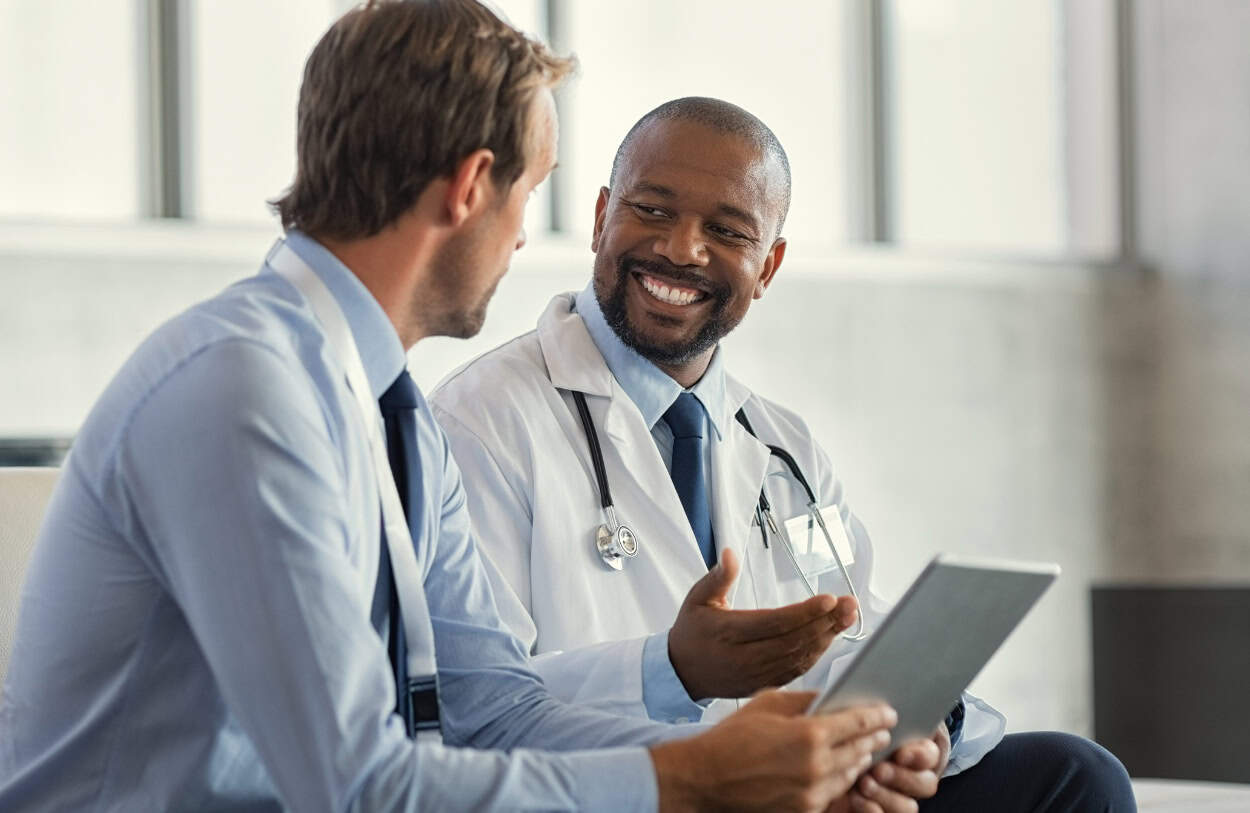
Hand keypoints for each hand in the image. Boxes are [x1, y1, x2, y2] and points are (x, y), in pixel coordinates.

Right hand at [650, 690, 896, 812]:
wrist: (706, 778)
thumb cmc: (732, 738)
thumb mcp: (768, 704)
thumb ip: (804, 700)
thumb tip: (830, 697)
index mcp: (809, 734)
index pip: (858, 723)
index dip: (877, 716)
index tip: (888, 712)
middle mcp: (816, 766)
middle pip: (860, 750)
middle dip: (873, 738)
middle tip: (881, 730)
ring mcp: (812, 793)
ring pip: (851, 774)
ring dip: (860, 760)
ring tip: (863, 749)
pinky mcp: (804, 810)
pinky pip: (833, 793)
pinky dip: (841, 779)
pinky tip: (840, 769)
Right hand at [668, 548, 859, 699]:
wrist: (682, 673)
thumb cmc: (692, 631)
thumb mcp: (697, 599)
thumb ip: (717, 577)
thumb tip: (730, 554)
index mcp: (728, 633)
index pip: (774, 623)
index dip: (804, 612)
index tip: (829, 599)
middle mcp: (744, 658)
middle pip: (793, 641)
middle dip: (826, 622)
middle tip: (850, 604)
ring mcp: (756, 675)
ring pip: (800, 657)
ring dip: (827, 637)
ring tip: (848, 616)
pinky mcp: (765, 684)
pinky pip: (797, 670)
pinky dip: (817, 653)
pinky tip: (831, 635)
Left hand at [848, 723, 949, 811]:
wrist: (838, 751)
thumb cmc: (858, 729)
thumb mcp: (868, 717)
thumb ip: (874, 714)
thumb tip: (868, 703)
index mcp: (917, 749)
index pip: (930, 754)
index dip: (919, 755)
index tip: (900, 752)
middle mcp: (914, 776)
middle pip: (926, 784)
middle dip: (902, 777)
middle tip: (878, 769)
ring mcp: (899, 796)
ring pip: (908, 806)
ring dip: (887, 796)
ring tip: (863, 784)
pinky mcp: (880, 808)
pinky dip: (871, 809)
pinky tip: (855, 798)